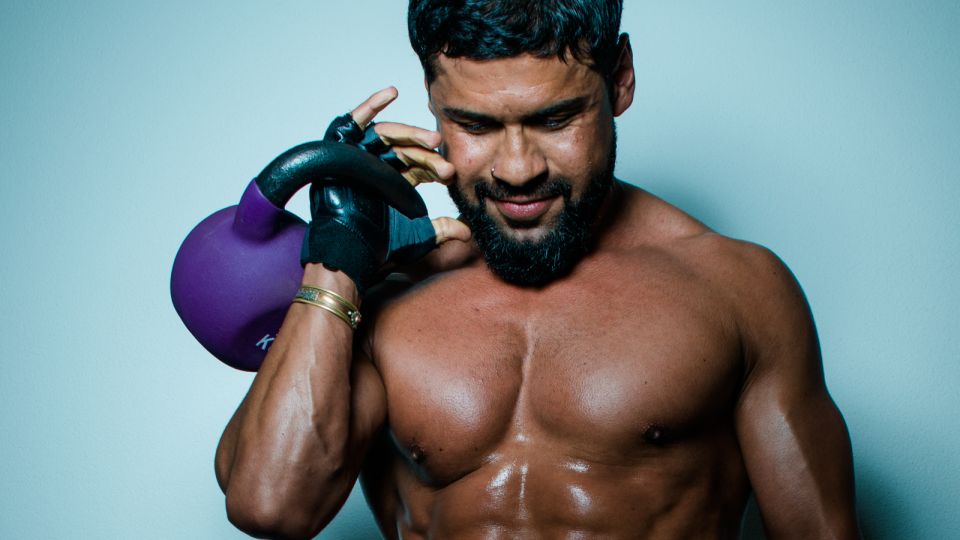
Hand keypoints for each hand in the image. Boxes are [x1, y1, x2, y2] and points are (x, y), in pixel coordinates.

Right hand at [349, 87, 470, 244]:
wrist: (351, 249)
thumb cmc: (379, 245)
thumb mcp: (418, 236)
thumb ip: (442, 230)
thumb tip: (469, 232)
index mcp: (395, 182)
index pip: (419, 165)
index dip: (434, 166)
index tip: (450, 173)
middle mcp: (379, 165)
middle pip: (406, 149)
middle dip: (427, 154)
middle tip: (445, 161)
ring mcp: (360, 155)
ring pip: (388, 135)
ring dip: (410, 134)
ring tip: (431, 140)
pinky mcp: (342, 149)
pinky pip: (354, 122)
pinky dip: (371, 105)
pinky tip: (391, 93)